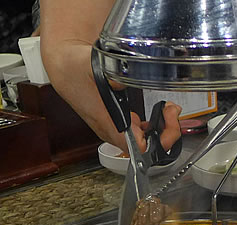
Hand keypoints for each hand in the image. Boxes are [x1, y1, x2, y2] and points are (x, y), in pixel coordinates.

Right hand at [39, 0, 181, 152]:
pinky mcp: (118, 124)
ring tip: (168, 110)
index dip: (159, 141)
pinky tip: (160, 112)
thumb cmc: (74, 68)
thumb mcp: (91, 63)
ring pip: (145, 143)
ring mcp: (116, 130)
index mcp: (107, 123)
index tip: (168, 121)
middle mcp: (112, 132)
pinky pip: (141, 135)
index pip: (138, 147)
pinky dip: (156, 126)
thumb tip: (124, 80)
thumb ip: (111, 72)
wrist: (64, 68)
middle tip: (172, 111)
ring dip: (163, 130)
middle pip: (147, 149)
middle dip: (167, 133)